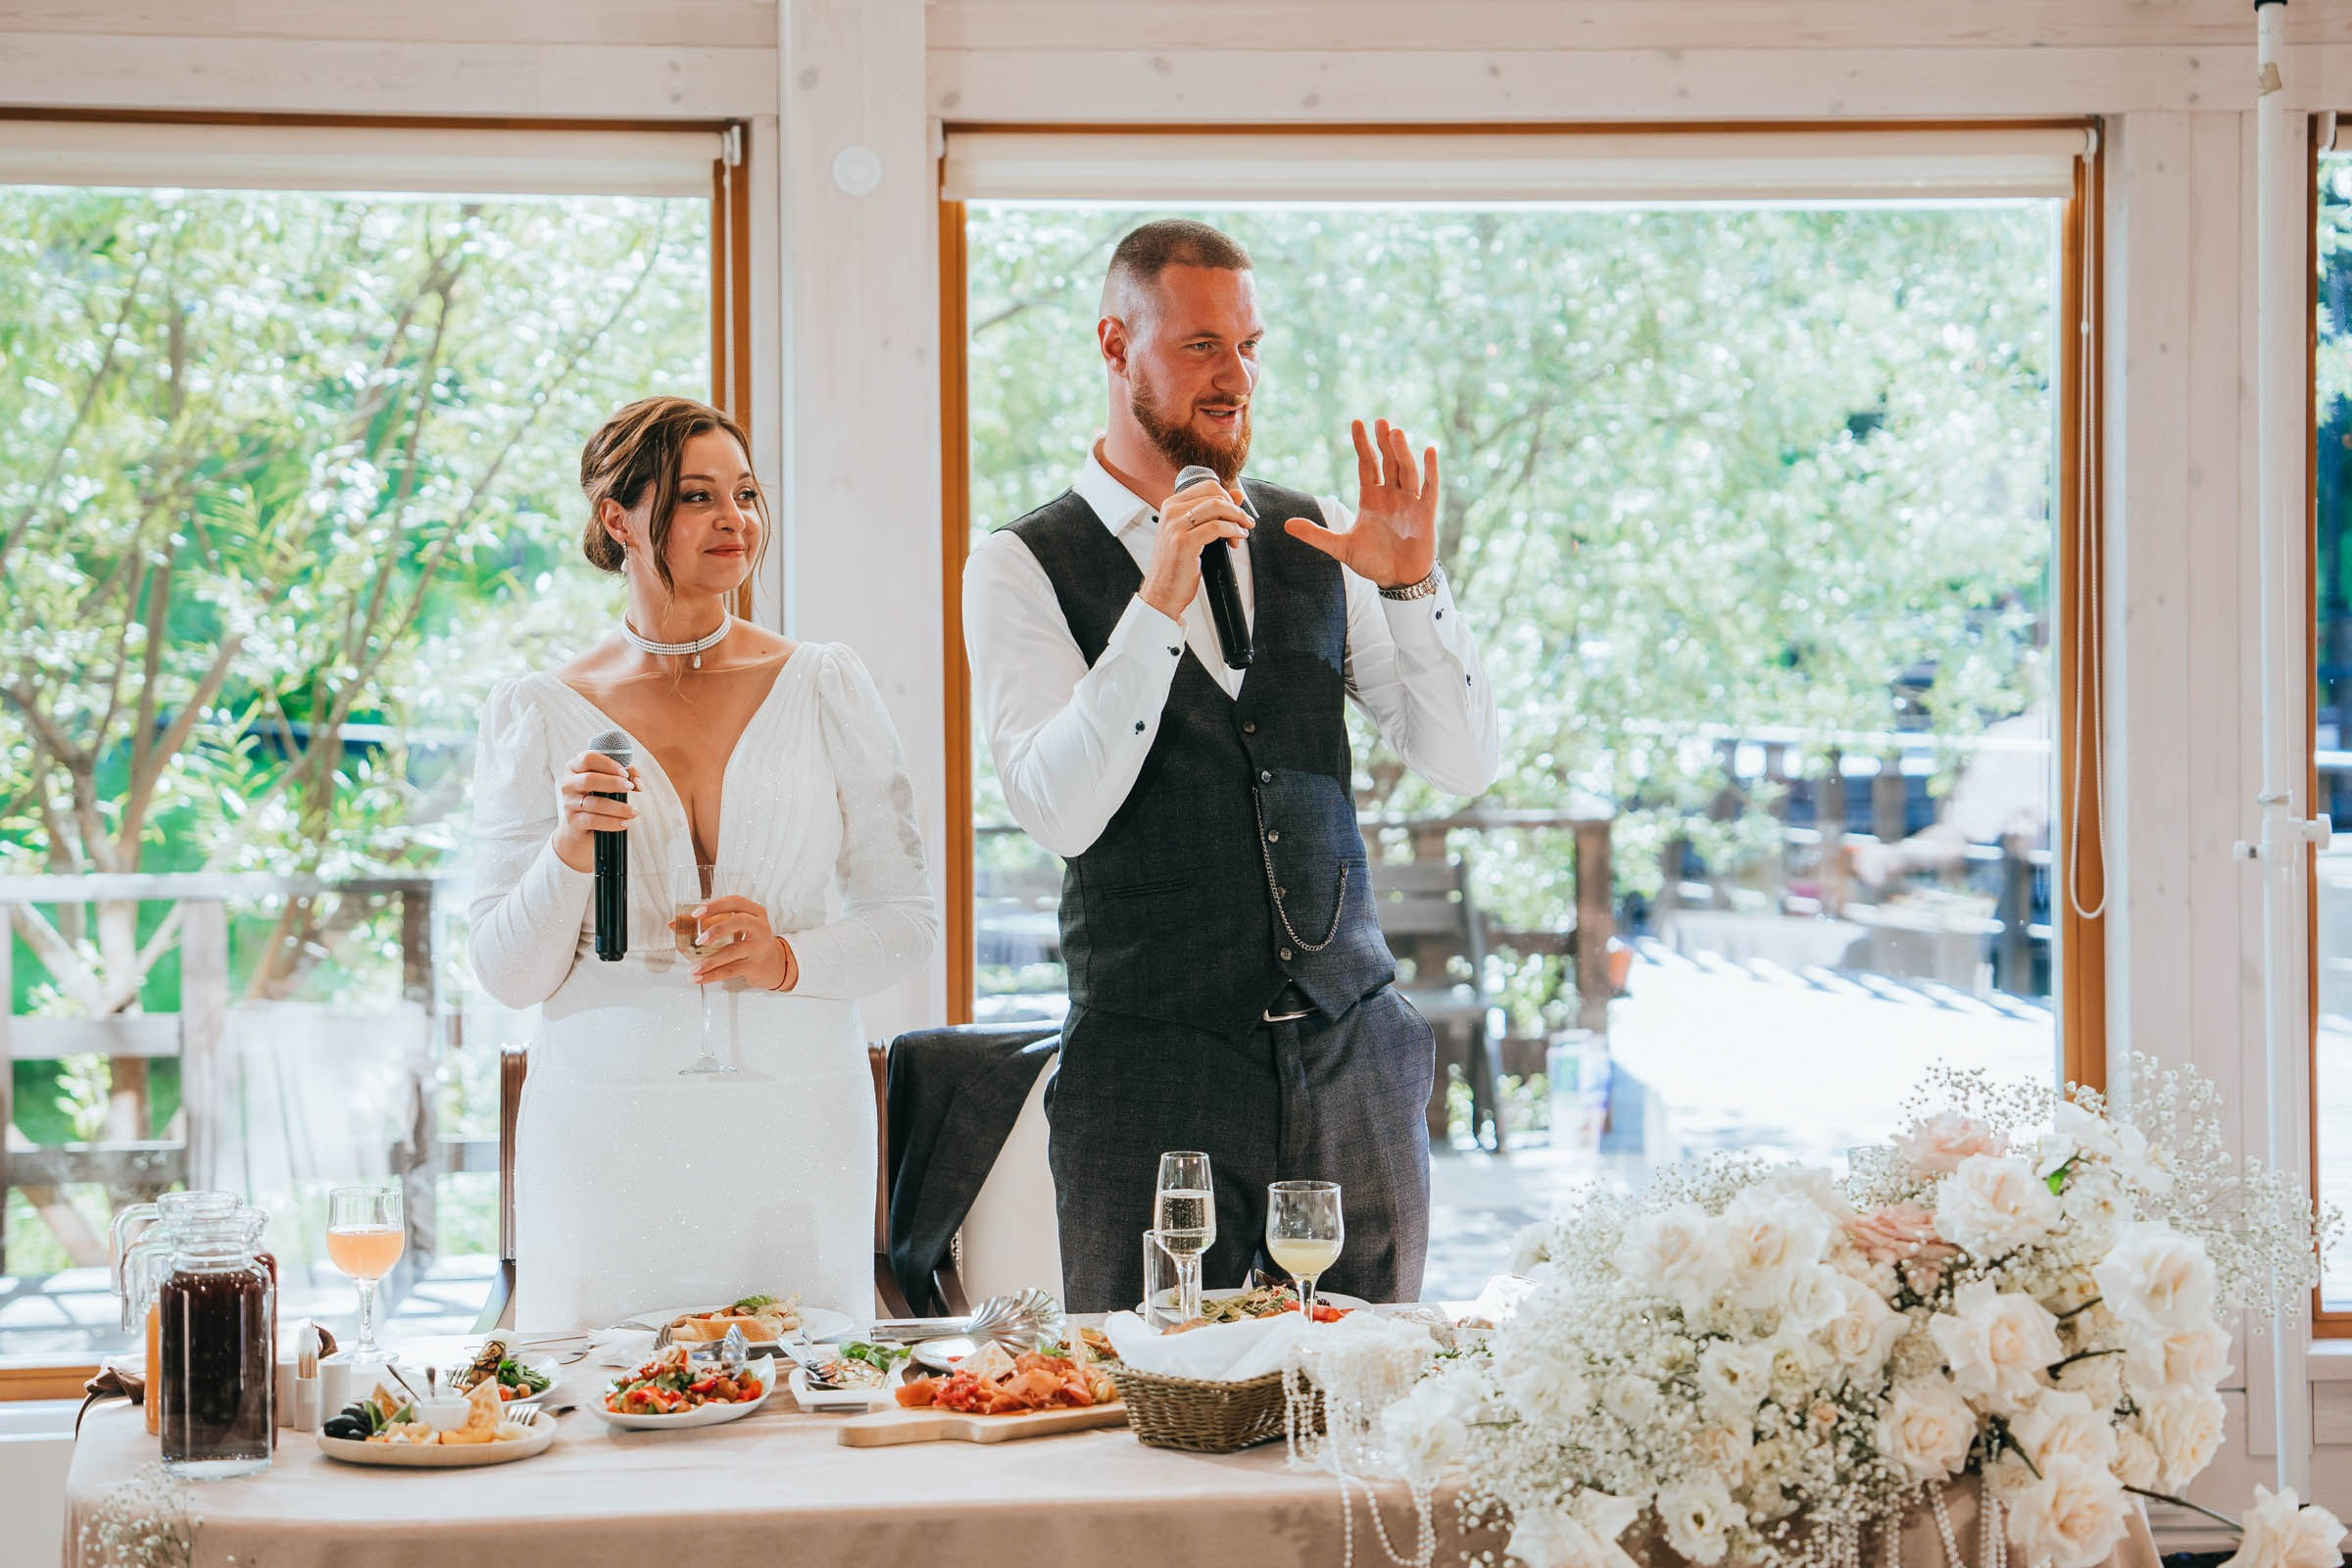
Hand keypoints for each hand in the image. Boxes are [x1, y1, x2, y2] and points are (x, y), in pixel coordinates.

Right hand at [551, 751, 639, 872]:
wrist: (580, 826)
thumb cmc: (598, 797)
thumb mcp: (608, 782)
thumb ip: (624, 775)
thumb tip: (637, 782)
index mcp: (575, 768)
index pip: (588, 758)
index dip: (609, 764)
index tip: (625, 773)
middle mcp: (569, 784)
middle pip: (589, 779)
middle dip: (613, 783)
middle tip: (630, 787)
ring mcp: (569, 803)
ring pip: (594, 803)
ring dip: (618, 807)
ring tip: (634, 811)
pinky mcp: (573, 821)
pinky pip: (593, 821)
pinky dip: (612, 822)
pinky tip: (624, 823)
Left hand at [688, 894, 799, 991]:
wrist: (773, 963)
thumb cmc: (749, 940)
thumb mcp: (734, 928)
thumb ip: (707, 924)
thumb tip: (674, 924)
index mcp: (754, 912)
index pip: (735, 902)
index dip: (715, 906)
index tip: (696, 913)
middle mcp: (760, 927)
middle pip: (739, 921)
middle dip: (717, 929)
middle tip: (699, 940)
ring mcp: (759, 947)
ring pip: (733, 951)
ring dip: (710, 961)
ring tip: (693, 968)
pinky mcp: (756, 965)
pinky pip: (731, 970)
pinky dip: (713, 975)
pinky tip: (700, 978)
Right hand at [1137, 476, 1251, 621]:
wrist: (1162, 591)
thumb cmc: (1177, 564)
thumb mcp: (1194, 532)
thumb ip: (1213, 512)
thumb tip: (1237, 494)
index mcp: (1171, 505)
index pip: (1208, 486)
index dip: (1228, 496)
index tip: (1237, 511)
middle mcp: (1171, 511)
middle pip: (1214, 494)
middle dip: (1236, 508)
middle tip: (1245, 522)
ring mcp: (1176, 526)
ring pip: (1217, 507)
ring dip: (1238, 517)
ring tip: (1244, 530)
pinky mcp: (1184, 542)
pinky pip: (1217, 527)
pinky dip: (1233, 531)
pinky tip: (1237, 539)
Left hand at [1285, 418, 1439, 588]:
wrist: (1398, 581)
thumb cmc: (1373, 563)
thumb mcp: (1340, 547)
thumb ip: (1316, 535)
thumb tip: (1286, 524)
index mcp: (1371, 498)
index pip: (1367, 464)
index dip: (1362, 445)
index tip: (1356, 423)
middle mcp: (1391, 495)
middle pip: (1388, 462)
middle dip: (1383, 442)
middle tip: (1379, 421)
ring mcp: (1409, 502)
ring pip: (1406, 470)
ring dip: (1401, 452)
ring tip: (1395, 432)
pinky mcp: (1425, 512)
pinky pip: (1429, 487)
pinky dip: (1430, 469)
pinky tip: (1429, 450)